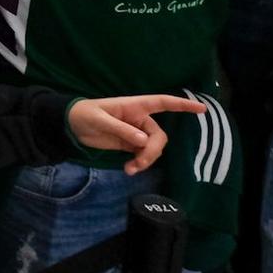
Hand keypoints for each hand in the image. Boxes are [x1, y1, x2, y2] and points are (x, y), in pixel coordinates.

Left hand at [67, 93, 207, 174]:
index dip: (182, 105)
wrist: (71, 125)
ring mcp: (135, 133)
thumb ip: (121, 129)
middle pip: (159, 136)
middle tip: (140, 162)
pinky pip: (143, 155)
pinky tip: (128, 169)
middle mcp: (139, 119)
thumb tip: (143, 141)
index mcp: (134, 106)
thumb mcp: (99, 120)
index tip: (202, 109)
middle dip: (153, 151)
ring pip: (153, 147)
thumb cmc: (84, 114)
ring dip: (146, 160)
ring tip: (131, 169)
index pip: (162, 103)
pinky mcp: (129, 145)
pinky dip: (140, 163)